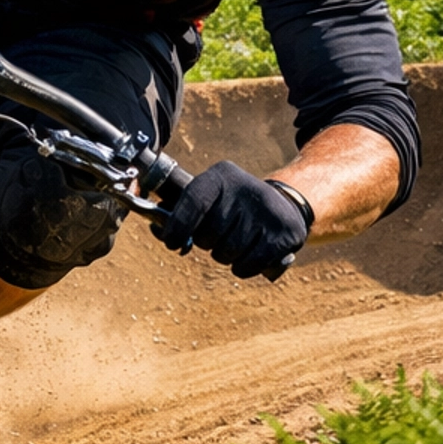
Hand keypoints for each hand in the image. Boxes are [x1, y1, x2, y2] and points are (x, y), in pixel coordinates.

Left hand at [153, 161, 310, 280]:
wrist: (285, 205)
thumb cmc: (233, 206)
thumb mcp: (209, 197)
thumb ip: (179, 212)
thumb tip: (158, 231)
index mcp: (221, 176)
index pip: (192, 203)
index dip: (177, 227)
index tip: (173, 243)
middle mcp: (246, 188)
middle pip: (208, 235)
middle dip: (208, 243)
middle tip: (221, 234)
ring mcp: (268, 211)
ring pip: (227, 253)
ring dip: (226, 256)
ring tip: (238, 240)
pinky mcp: (285, 233)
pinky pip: (248, 265)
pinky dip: (244, 267)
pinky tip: (252, 252)